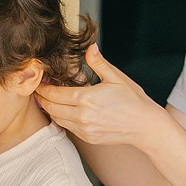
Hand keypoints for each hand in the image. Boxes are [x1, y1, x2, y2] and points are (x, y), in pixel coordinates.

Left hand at [36, 43, 160, 146]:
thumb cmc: (133, 100)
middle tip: (39, 89)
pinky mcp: (88, 137)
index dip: (43, 87)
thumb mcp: (116, 77)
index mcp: (86, 98)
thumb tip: (90, 48)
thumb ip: (98, 62)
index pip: (54, 94)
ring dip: (50, 109)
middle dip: (42, 98)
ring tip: (49, 98)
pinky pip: (67, 127)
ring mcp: (84, 129)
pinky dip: (61, 118)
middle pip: (50, 107)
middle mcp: (82, 116)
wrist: (145, 126)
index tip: (40, 80)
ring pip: (56, 119)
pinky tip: (64, 110)